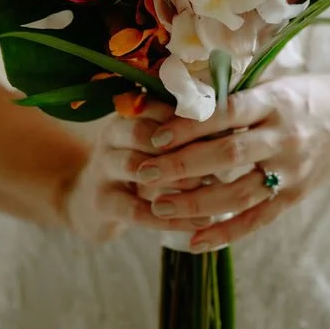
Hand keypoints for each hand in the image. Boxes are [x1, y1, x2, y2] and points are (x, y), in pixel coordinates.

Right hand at [64, 102, 214, 242]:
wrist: (93, 201)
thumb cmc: (143, 166)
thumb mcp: (162, 144)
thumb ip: (191, 134)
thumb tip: (236, 128)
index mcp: (131, 112)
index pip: (160, 105)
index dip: (194, 119)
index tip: (228, 129)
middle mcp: (112, 133)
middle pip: (145, 132)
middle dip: (185, 148)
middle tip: (221, 161)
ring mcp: (102, 166)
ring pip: (139, 167)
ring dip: (179, 180)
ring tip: (212, 191)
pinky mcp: (101, 201)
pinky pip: (136, 209)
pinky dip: (171, 218)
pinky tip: (200, 222)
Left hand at [135, 75, 329, 251]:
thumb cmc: (307, 95)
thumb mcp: (276, 80)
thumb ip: (235, 91)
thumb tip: (178, 94)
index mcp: (277, 102)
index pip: (228, 113)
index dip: (191, 126)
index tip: (157, 135)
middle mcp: (285, 138)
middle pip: (229, 156)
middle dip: (183, 166)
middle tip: (146, 172)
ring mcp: (292, 171)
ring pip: (239, 194)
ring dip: (196, 203)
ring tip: (159, 206)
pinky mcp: (295, 197)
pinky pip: (256, 220)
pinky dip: (224, 233)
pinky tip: (192, 241)